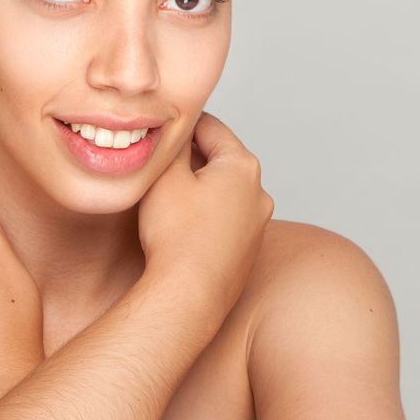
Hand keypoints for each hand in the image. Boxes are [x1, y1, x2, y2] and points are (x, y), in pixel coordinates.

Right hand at [135, 111, 274, 321]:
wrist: (190, 295)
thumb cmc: (177, 236)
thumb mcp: (166, 175)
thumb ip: (174, 144)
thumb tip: (177, 129)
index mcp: (243, 166)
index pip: (211, 127)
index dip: (182, 124)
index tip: (162, 126)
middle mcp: (259, 193)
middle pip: (221, 160)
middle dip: (192, 158)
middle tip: (160, 162)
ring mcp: (258, 224)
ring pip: (224, 192)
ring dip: (200, 188)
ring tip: (168, 195)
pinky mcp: (248, 250)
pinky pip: (227, 220)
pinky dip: (208, 215)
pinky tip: (183, 226)